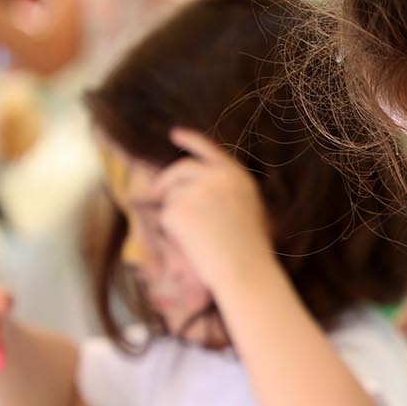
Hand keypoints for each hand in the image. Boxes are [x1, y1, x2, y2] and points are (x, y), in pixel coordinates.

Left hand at [153, 128, 274, 293]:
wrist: (245, 271)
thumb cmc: (250, 251)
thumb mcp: (249, 209)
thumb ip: (225, 190)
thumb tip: (193, 185)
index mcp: (237, 176)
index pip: (209, 149)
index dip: (190, 140)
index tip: (175, 134)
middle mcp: (217, 177)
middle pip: (181, 168)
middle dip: (166, 180)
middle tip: (156, 192)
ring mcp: (197, 191)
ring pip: (172, 195)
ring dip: (177, 212)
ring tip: (199, 236)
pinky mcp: (179, 209)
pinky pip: (166, 215)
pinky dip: (173, 229)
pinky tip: (193, 242)